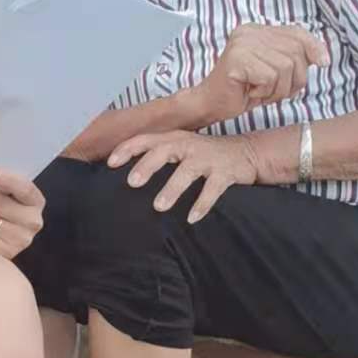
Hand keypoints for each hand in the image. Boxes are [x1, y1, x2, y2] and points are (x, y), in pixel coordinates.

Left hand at [109, 130, 261, 222]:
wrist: (246, 153)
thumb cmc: (202, 154)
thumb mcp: (179, 148)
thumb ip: (156, 155)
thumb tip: (124, 174)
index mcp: (173, 139)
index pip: (145, 140)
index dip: (127, 149)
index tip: (110, 163)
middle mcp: (189, 145)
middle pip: (164, 151)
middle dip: (146, 166)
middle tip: (132, 182)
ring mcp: (208, 158)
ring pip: (187, 171)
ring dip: (172, 189)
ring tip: (159, 206)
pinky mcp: (226, 173)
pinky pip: (213, 189)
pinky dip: (202, 204)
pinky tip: (191, 218)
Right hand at [189, 24, 328, 124]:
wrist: (212, 103)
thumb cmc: (245, 89)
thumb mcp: (275, 70)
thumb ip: (294, 57)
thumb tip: (322, 57)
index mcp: (256, 30)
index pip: (296, 32)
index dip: (314, 47)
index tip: (324, 62)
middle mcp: (248, 32)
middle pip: (295, 52)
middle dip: (294, 78)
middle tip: (275, 89)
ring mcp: (241, 44)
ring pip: (285, 67)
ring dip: (278, 88)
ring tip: (261, 91)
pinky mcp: (237, 60)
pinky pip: (269, 77)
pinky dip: (265, 92)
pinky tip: (250, 92)